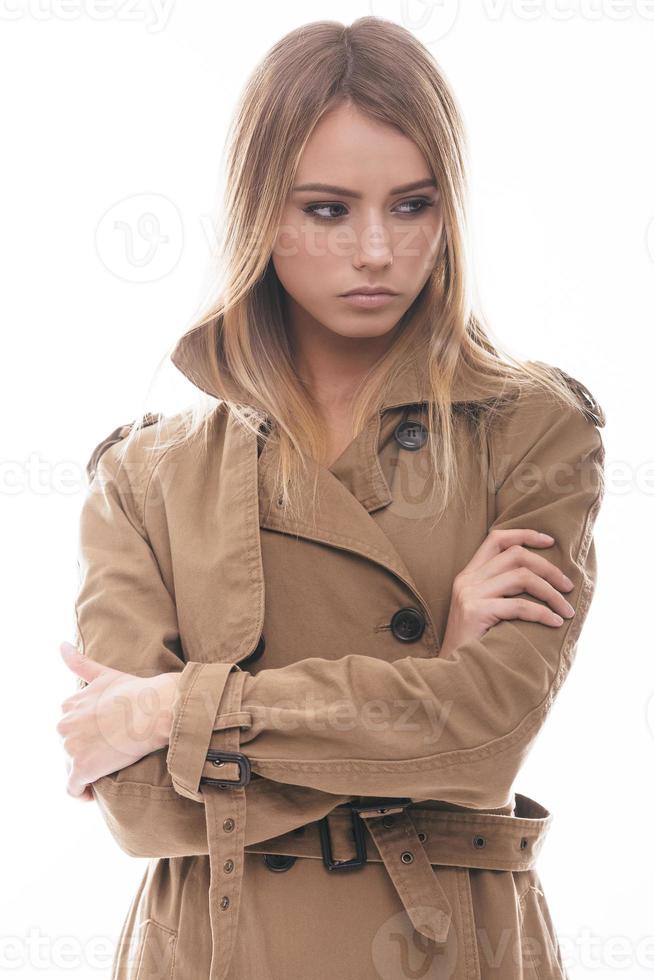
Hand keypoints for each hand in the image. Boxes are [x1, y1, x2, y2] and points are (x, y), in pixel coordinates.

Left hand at [56, 641, 179, 800]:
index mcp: (69, 705)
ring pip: (72, 767)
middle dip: (86, 750)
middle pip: (70, 747)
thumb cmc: (136, 692)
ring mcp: (70, 747)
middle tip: (111, 752)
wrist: (154, 710)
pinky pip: (73, 789)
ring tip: (108, 769)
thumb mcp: (104, 673)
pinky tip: (93, 792)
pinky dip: (80, 794)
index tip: (104, 738)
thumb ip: (79, 661)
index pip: (71, 727)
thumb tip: (60, 644)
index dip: (87, 733)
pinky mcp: (81, 769)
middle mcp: (64, 725)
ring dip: (86, 771)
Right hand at [439, 529, 574, 658]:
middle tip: (568, 586)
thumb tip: (546, 581)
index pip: (497, 538)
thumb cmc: (476, 646)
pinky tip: (555, 623)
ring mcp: (469, 594)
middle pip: (516, 555)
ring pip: (522, 576)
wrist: (454, 673)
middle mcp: (467, 579)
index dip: (525, 535)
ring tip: (566, 610)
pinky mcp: (475, 611)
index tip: (550, 541)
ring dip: (551, 593)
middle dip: (548, 568)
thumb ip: (503, 592)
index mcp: (468, 575)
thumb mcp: (485, 611)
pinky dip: (543, 612)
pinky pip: (520, 605)